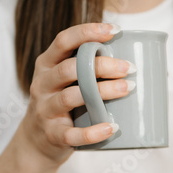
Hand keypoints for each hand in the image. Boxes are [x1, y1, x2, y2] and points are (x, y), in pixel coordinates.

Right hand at [20, 22, 134, 164]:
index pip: (63, 41)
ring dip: (102, 91)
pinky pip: (72, 134)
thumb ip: (87, 68)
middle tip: (129, 68)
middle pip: (70, 68)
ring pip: (71, 97)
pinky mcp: (52, 134)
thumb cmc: (62, 104)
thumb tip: (136, 60)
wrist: (37, 142)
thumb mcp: (65, 81)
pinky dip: (93, 132)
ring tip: (127, 88)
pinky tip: (111, 127)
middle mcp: (42, 84)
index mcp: (46, 65)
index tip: (115, 30)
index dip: (87, 32)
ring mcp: (45, 110)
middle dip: (101, 65)